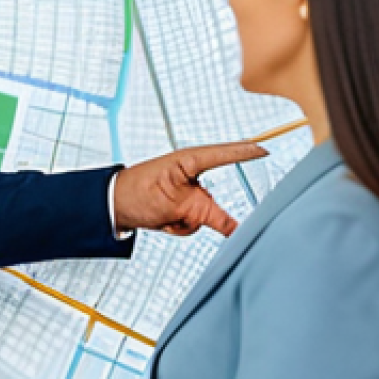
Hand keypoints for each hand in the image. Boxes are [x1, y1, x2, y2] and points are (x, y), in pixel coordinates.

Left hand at [113, 142, 267, 236]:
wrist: (113, 207)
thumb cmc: (135, 195)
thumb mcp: (174, 206)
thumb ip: (207, 216)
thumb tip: (233, 227)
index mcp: (189, 161)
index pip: (224, 154)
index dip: (246, 152)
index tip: (265, 150)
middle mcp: (193, 176)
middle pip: (219, 194)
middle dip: (202, 212)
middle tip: (199, 216)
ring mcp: (190, 193)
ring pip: (208, 216)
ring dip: (187, 223)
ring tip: (165, 218)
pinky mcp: (185, 207)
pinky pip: (195, 223)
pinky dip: (181, 227)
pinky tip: (164, 222)